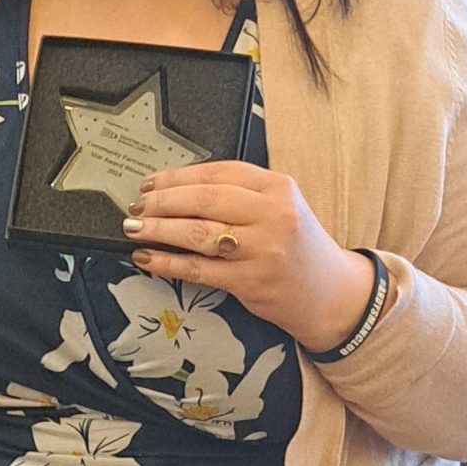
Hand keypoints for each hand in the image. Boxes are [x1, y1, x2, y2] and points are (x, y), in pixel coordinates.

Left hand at [122, 160, 377, 350]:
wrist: (333, 293)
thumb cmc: (296, 245)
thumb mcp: (278, 206)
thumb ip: (239, 193)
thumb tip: (176, 189)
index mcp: (278, 187)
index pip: (218, 172)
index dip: (177, 177)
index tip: (150, 182)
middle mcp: (273, 214)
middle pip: (203, 200)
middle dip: (161, 202)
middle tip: (135, 206)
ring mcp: (262, 249)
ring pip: (197, 233)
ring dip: (157, 229)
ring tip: (133, 228)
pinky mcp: (251, 281)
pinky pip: (198, 269)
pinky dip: (167, 262)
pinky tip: (147, 257)